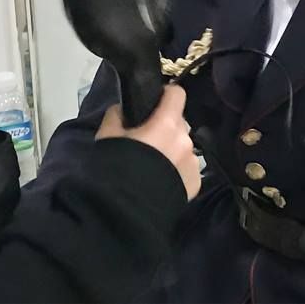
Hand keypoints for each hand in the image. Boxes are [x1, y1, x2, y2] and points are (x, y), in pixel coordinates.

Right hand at [96, 84, 199, 199]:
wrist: (126, 210)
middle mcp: (186, 140)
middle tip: (148, 138)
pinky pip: (187, 166)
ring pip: (184, 145)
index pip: (177, 94)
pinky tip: (162, 178)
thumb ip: (117, 114)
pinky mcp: (196, 183)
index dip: (166, 95)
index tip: (155, 102)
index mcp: (167, 124)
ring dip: (173, 148)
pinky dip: (177, 168)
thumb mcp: (108, 134)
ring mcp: (193, 163)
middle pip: (180, 122)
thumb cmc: (117, 166)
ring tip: (155, 163)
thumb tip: (124, 109)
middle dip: (167, 125)